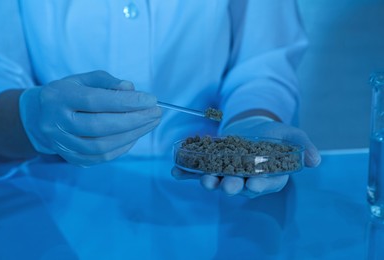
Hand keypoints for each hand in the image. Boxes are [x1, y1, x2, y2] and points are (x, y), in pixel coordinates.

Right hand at [19, 70, 161, 165]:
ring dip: (133, 135)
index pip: (95, 101)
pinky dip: (123, 147)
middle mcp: (56, 123)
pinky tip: (136, 135)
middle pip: (99, 126)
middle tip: (156, 113)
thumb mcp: (83, 79)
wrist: (42, 117)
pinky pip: (102, 157)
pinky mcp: (72, 158)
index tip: (151, 99)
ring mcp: (62, 144)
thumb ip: (108, 81)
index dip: (126, 101)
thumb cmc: (69, 93)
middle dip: (134, 120)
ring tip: (151, 123)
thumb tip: (131, 89)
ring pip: (102, 146)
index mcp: (58, 98)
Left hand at [172, 118, 320, 197]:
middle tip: (228, 186)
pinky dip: (187, 173)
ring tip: (204, 179)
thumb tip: (315, 160)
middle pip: (241, 187)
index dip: (262, 184)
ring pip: (219, 181)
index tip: (255, 183)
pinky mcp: (213, 166)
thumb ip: (302, 146)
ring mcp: (228, 173)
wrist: (252, 127)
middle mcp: (247, 179)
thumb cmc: (275, 135)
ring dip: (210, 182)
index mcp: (269, 175)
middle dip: (233, 187)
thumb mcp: (291, 135)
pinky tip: (176, 172)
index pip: (267, 183)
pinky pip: (199, 172)